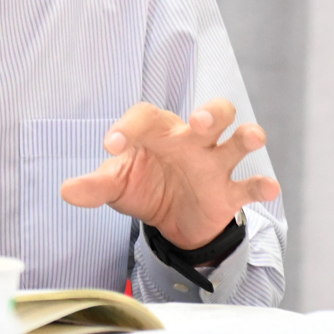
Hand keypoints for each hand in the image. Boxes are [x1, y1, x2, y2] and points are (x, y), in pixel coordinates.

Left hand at [60, 100, 280, 250]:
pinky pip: (249, 186)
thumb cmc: (143, 185)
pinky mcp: (228, 194)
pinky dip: (261, 185)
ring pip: (237, 140)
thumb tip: (66, 191)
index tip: (111, 147)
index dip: (129, 127)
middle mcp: (192, 142)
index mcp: (160, 133)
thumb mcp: (116, 185)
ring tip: (248, 137)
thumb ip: (95, 185)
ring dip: (245, 136)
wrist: (170, 220)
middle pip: (212, 113)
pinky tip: (267, 187)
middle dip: (209, 113)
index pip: (147, 116)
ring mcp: (214, 165)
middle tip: (197, 122)